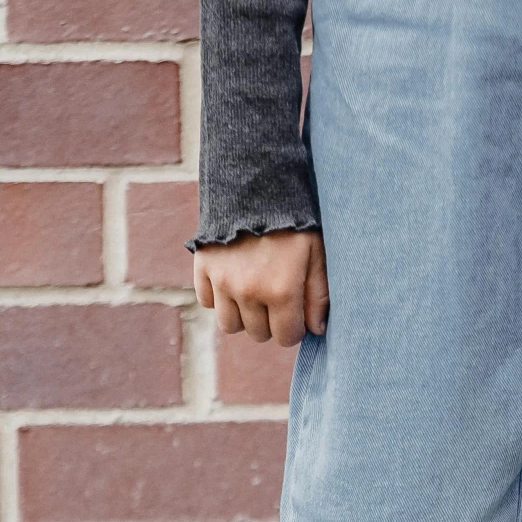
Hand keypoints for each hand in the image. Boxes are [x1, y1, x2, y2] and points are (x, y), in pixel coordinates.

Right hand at [193, 229, 327, 345]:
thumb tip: (316, 329)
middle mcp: (248, 292)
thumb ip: (319, 295)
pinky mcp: (203, 268)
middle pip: (258, 333)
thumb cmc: (295, 220)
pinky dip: (220, 297)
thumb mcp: (317, 254)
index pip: (285, 337)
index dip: (294, 328)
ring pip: (230, 325)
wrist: (256, 184)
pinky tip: (233, 280)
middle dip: (270, 322)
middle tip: (277, 299)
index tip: (296, 313)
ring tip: (254, 294)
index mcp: (281, 291)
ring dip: (244, 315)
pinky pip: (207, 302)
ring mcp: (222, 281)